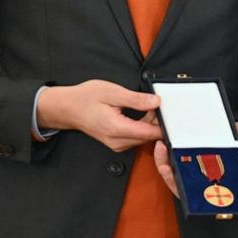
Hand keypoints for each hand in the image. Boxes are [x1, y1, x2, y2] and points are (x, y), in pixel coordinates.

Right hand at [35, 80, 162, 151]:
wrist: (68, 108)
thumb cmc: (86, 98)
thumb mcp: (113, 93)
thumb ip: (136, 99)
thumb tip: (156, 102)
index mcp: (117, 129)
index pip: (150, 133)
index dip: (163, 122)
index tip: (170, 111)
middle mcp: (118, 142)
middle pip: (149, 136)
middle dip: (157, 121)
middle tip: (157, 103)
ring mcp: (117, 145)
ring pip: (143, 138)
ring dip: (149, 123)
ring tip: (147, 106)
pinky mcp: (116, 143)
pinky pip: (136, 137)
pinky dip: (142, 126)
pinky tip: (141, 113)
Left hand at [153, 121, 237, 198]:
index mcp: (219, 181)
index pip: (202, 194)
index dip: (191, 192)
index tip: (185, 184)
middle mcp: (203, 179)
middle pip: (184, 185)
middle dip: (172, 177)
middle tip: (166, 166)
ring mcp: (194, 169)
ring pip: (175, 173)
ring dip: (165, 162)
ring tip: (162, 147)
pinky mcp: (187, 157)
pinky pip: (173, 160)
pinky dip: (166, 154)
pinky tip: (163, 143)